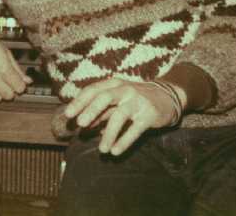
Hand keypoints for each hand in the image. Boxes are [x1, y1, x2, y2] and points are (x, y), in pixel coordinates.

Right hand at [0, 22, 30, 101]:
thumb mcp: (6, 51)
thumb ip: (17, 68)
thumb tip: (28, 80)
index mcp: (3, 67)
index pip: (19, 88)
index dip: (21, 84)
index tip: (19, 81)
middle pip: (9, 96)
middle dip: (11, 90)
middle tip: (9, 82)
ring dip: (0, 93)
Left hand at [63, 78, 186, 155]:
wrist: (167, 97)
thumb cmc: (134, 99)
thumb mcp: (116, 101)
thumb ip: (100, 112)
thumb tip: (83, 124)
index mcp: (113, 84)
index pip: (92, 90)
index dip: (79, 102)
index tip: (68, 114)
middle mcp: (125, 90)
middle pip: (104, 97)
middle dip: (90, 110)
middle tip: (80, 124)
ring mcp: (138, 102)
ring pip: (119, 116)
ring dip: (109, 134)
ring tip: (102, 150)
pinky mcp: (149, 115)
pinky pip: (135, 130)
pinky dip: (124, 141)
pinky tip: (115, 151)